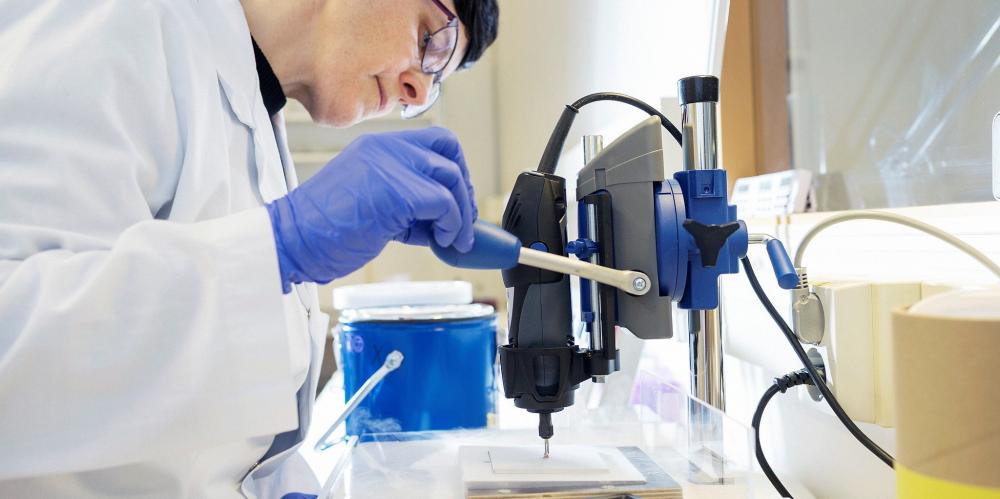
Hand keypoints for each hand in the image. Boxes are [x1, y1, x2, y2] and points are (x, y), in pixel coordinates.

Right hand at [266, 127, 475, 291]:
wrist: (292, 240)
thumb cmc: (324, 230)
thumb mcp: (371, 203)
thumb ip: (406, 203)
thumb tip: (444, 220)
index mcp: (378, 147)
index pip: (433, 141)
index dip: (453, 169)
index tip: (457, 200)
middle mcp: (386, 148)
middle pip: (449, 149)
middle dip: (464, 185)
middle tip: (464, 219)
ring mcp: (391, 165)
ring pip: (451, 177)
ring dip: (462, 213)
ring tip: (456, 239)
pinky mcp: (397, 191)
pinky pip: (444, 203)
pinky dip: (453, 225)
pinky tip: (445, 242)